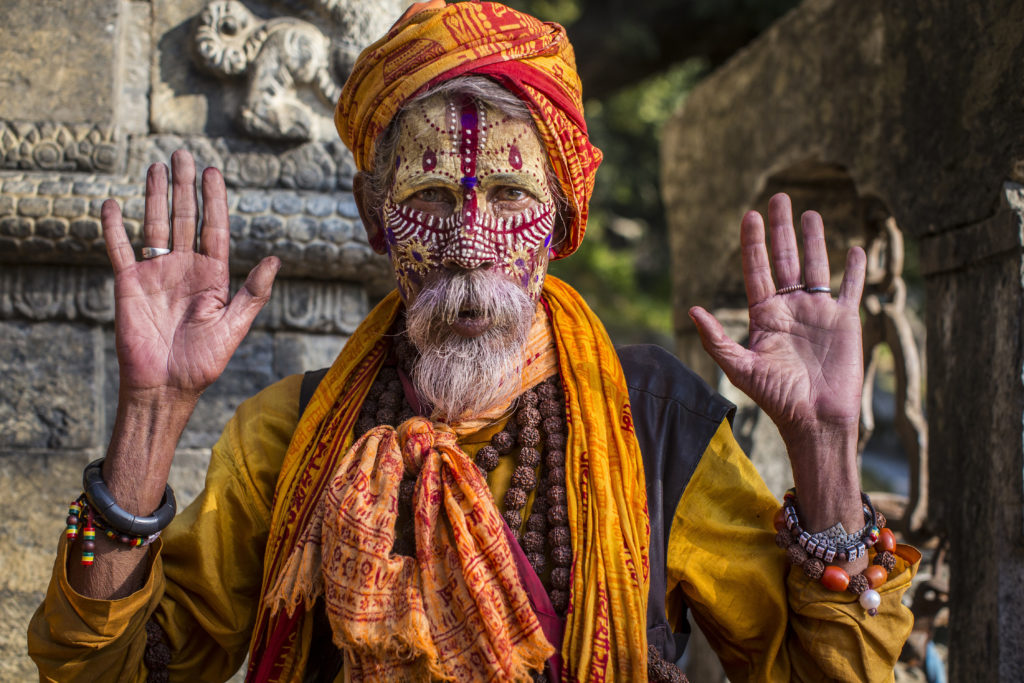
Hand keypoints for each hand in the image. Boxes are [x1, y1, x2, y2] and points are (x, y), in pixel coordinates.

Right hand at [102, 150, 279, 400]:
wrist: (164, 387)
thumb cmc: (203, 362)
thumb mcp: (234, 326)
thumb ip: (253, 293)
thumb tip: (276, 260)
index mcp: (213, 276)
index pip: (215, 229)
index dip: (214, 201)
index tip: (213, 173)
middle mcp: (184, 269)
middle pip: (185, 219)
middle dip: (184, 187)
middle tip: (183, 154)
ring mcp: (155, 274)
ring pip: (155, 225)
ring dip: (156, 196)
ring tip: (156, 166)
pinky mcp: (128, 284)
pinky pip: (119, 249)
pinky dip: (114, 227)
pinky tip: (112, 204)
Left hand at [689, 193, 865, 454]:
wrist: (815, 419)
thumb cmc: (776, 398)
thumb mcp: (740, 368)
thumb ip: (716, 338)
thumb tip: (693, 309)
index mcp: (764, 316)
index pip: (757, 270)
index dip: (753, 243)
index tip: (749, 215)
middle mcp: (790, 309)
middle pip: (785, 260)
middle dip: (781, 229)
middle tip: (778, 197)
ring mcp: (818, 313)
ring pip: (816, 266)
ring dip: (814, 240)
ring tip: (810, 213)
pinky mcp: (846, 321)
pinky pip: (850, 288)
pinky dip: (854, 269)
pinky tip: (855, 248)